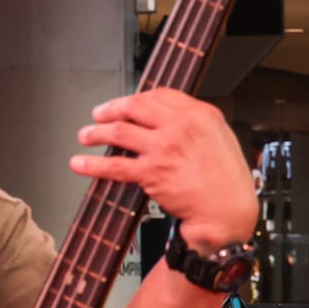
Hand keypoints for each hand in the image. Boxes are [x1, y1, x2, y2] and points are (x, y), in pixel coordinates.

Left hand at [71, 89, 258, 248]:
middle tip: (99, 114)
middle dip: (111, 109)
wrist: (227, 212)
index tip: (127, 104)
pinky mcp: (151, 173)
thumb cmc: (228, 182)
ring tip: (86, 135)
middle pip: (135, 107)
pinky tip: (80, 163)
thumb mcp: (221, 139)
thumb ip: (196, 126)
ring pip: (120, 132)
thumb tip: (170, 121)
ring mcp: (164, 148)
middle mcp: (180, 126)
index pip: (160, 95)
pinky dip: (93, 164)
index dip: (137, 98)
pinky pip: (115, 165)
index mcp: (200, 114)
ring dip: (96, 132)